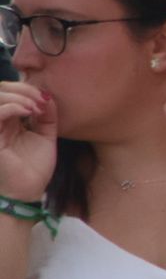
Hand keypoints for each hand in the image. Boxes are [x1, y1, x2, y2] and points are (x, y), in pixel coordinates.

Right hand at [0, 82, 56, 200]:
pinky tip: (29, 112)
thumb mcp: (46, 136)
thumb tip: (48, 96)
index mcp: (10, 120)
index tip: (47, 99)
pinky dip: (13, 106)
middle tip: (41, 101)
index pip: (10, 92)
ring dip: (19, 96)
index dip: (28, 89)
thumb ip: (47, 116)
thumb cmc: (35, 166)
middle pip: (1, 91)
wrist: (29, 190)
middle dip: (23, 90)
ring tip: (36, 108)